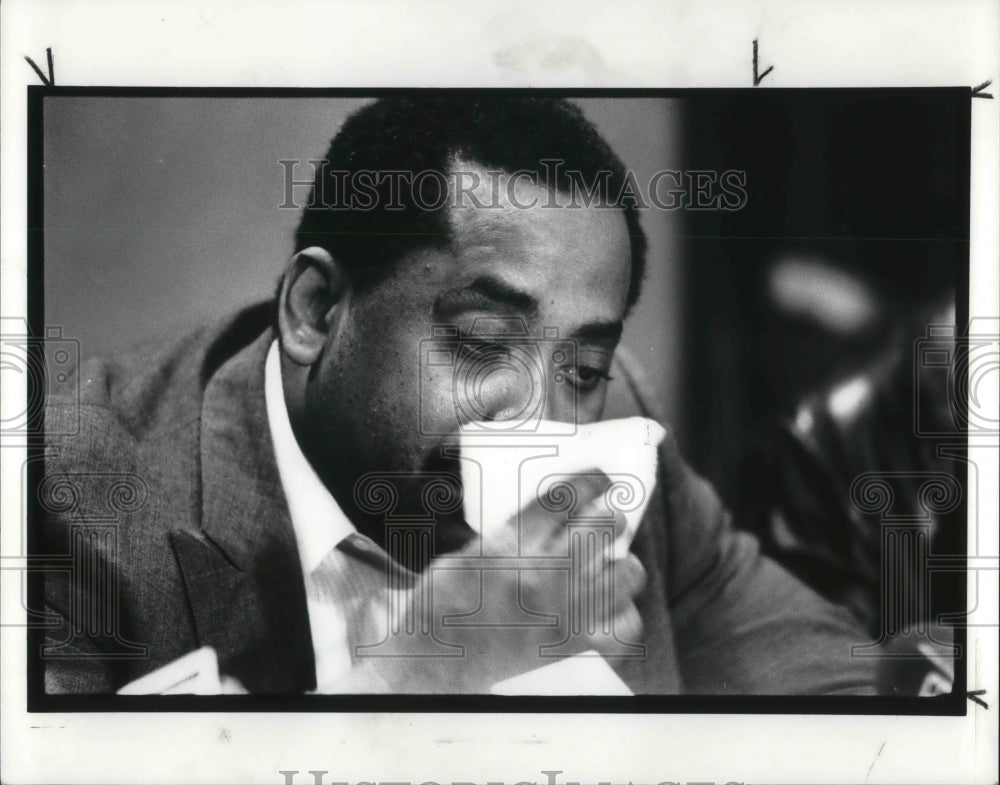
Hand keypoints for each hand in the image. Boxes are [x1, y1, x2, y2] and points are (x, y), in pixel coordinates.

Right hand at [360, 470, 646, 692]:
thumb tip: (551, 516)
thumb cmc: (441, 603)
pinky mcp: (570, 645)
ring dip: (624, 561)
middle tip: (611, 514)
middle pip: (602, 527)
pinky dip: (624, 614)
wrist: (431, 663)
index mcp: (507, 546)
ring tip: (614, 560)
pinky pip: (623, 626)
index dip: (590, 481)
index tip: (601, 477)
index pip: (563, 499)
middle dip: (613, 514)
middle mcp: (539, 576)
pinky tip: (610, 605)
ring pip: (626, 574)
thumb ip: (508, 535)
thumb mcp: (465, 553)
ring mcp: (560, 612)